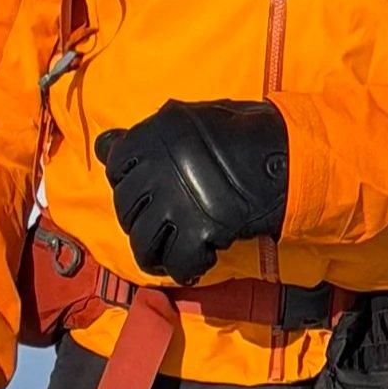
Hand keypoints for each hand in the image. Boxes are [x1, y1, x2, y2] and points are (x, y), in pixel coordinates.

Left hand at [99, 99, 288, 285]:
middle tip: (166, 226)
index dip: (129, 185)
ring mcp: (174, 203)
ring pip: (143, 243)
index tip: (147, 193)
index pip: (115, 169)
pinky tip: (199, 262)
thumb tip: (105, 146)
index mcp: (148, 138)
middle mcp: (154, 170)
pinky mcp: (198, 232)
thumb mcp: (185, 119)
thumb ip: (146, 137)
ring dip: (156, 253)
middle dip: (141, 223)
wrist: (282, 156)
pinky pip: (177, 263)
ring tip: (174, 252)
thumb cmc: (239, 132)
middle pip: (125, 210)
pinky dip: (187, 268)